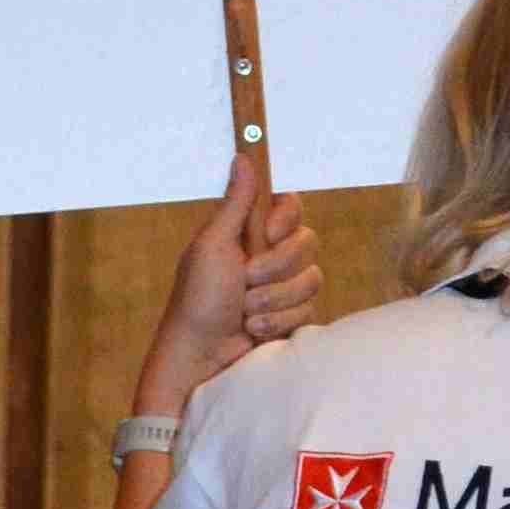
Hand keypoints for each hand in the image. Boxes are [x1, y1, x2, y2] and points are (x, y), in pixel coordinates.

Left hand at [135, 151, 321, 414]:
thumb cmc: (197, 298)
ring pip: (312, 279)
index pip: (292, 206)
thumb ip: (236, 202)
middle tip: (245, 281)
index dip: (285, 221)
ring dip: (273, 299)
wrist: (200, 355)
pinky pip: (309, 310)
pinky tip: (253, 330)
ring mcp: (283, 287)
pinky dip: (278, 322)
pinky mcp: (292, 316)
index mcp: (249, 232)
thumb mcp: (213, 245)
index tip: (267, 234)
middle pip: (308, 241)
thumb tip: (243, 153)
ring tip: (244, 312)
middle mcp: (270, 255)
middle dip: (275, 269)